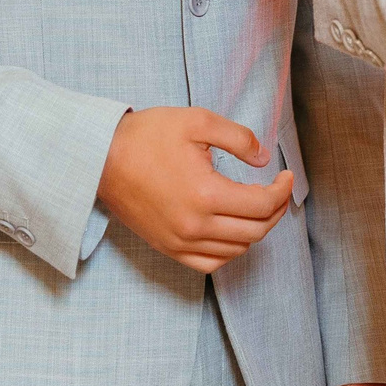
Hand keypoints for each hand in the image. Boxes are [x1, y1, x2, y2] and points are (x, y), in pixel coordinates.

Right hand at [96, 107, 293, 274]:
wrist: (100, 157)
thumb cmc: (147, 136)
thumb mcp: (197, 121)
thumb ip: (238, 138)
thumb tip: (264, 157)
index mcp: (206, 194)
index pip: (262, 204)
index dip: (282, 190)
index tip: (285, 175)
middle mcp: (195, 226)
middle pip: (255, 231)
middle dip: (274, 210)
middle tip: (276, 190)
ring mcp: (180, 242)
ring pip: (236, 249)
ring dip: (255, 230)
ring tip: (257, 207)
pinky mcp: (168, 248)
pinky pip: (211, 263)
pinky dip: (230, 251)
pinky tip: (233, 231)